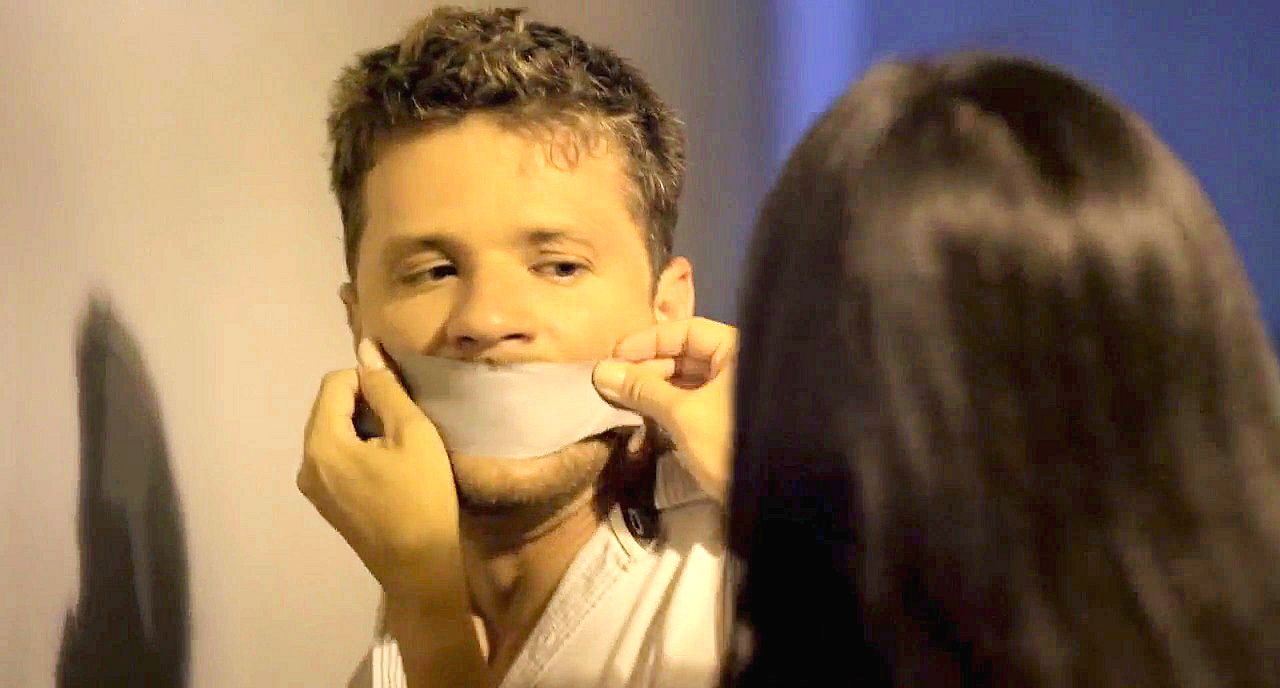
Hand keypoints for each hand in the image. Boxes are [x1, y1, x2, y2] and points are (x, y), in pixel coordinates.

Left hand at [298, 339, 466, 609]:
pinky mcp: (324, 502)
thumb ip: (386, 388)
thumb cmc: (422, 497)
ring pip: (332, 432)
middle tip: (403, 426)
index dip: (370, 382)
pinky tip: (388, 470)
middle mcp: (305, 463)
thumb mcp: (414, 434)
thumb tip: (365, 349)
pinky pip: (334, 457)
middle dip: (364, 405)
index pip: (334, 383)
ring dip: (363, 428)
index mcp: (321, 444)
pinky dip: (358, 450)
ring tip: (399, 448)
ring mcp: (311, 487)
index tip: (402, 405)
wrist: (420, 567)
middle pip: (328, 407)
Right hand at [592, 317, 735, 502]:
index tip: (614, 356)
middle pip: (688, 355)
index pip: (687, 330)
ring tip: (621, 399)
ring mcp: (736, 395)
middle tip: (612, 382)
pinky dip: (669, 406)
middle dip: (648, 367)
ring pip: (690, 381)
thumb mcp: (682, 414)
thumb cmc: (728, 444)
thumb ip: (642, 389)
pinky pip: (695, 402)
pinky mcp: (729, 421)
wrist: (767, 499)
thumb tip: (601, 371)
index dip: (648, 341)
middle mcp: (740, 366)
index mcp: (738, 351)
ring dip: (655, 388)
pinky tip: (643, 414)